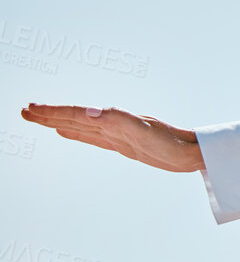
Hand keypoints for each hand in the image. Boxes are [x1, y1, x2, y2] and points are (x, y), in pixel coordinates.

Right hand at [19, 104, 203, 172]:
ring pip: (79, 125)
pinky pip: (91, 137)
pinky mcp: (123, 144)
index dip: (53, 112)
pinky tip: (65, 132)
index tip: (30, 109)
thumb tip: (90, 111)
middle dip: (49, 114)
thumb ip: (118, 120)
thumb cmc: (172, 143)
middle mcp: (113, 123)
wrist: (194, 153)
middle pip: (73, 117)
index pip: (76, 114)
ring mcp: (117, 133)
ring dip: (57, 121)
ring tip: (37, 118)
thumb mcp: (144, 132)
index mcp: (114, 119)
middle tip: (24, 111)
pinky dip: (75, 133)